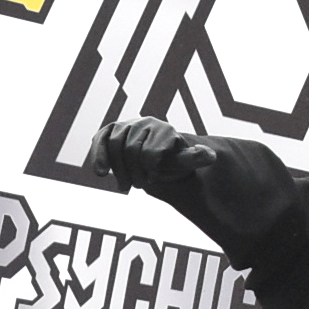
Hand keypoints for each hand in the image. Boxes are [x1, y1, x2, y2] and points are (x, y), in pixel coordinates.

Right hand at [84, 116, 216, 193]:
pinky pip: (100, 140)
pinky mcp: (109, 132)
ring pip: (115, 146)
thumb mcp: (184, 163)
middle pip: (131, 150)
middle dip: (135, 173)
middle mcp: (146, 123)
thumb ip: (195, 158)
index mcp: (165, 130)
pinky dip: (98, 156)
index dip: (151, 170)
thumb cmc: (170, 163)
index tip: (155, 176)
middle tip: (141, 185)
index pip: (150, 153)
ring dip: (119, 170)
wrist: (155, 159)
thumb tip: (209, 155)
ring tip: (126, 185)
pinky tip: (100, 173)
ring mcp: (126, 125)